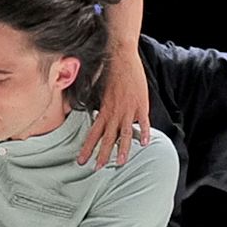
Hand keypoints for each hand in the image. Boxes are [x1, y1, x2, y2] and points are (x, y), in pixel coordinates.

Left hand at [78, 46, 149, 169]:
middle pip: (107, 138)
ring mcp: (129, 110)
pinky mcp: (142, 105)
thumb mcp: (99, 90)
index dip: (87, 148)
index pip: (93, 134)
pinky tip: (145, 143)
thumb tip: (92, 114)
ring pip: (125, 134)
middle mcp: (115, 113)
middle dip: (101, 155)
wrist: (121, 58)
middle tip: (96, 168)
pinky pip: (144, 122)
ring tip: (120, 163)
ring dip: (122, 150)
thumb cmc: (108, 71)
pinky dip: (145, 133)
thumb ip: (97, 105)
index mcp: (103, 110)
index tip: (81, 160)